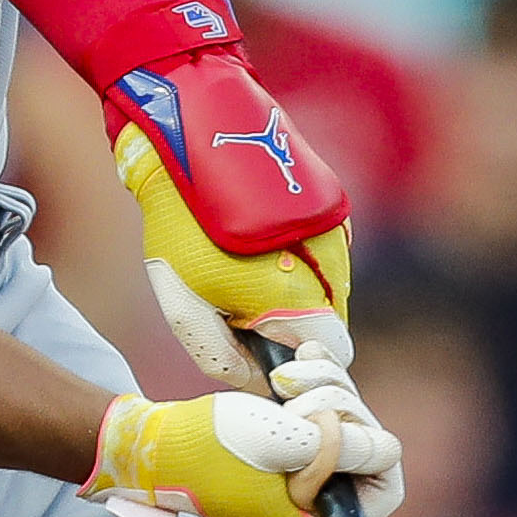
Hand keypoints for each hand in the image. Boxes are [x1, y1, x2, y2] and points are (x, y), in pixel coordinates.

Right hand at [84, 355, 402, 516]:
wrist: (154, 442)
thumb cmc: (208, 449)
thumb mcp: (281, 442)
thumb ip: (341, 447)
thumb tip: (391, 449)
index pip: (385, 485)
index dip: (369, 441)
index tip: (331, 417)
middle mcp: (316, 506)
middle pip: (368, 443)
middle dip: (338, 405)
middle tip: (292, 396)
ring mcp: (304, 476)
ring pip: (347, 420)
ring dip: (322, 387)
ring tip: (283, 380)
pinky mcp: (290, 448)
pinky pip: (324, 411)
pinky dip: (315, 382)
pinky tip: (297, 361)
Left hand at [104, 47, 352, 391]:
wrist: (191, 135)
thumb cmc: (179, 224)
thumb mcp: (182, 304)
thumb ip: (220, 356)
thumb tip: (254, 380)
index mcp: (301, 297)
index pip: (335, 356)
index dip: (305, 366)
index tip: (269, 356)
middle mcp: (333, 265)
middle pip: (332, 325)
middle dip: (297, 332)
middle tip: (243, 314)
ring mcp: (337, 233)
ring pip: (331, 291)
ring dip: (298, 298)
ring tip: (244, 273)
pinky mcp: (332, 208)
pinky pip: (328, 258)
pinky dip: (302, 266)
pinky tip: (258, 247)